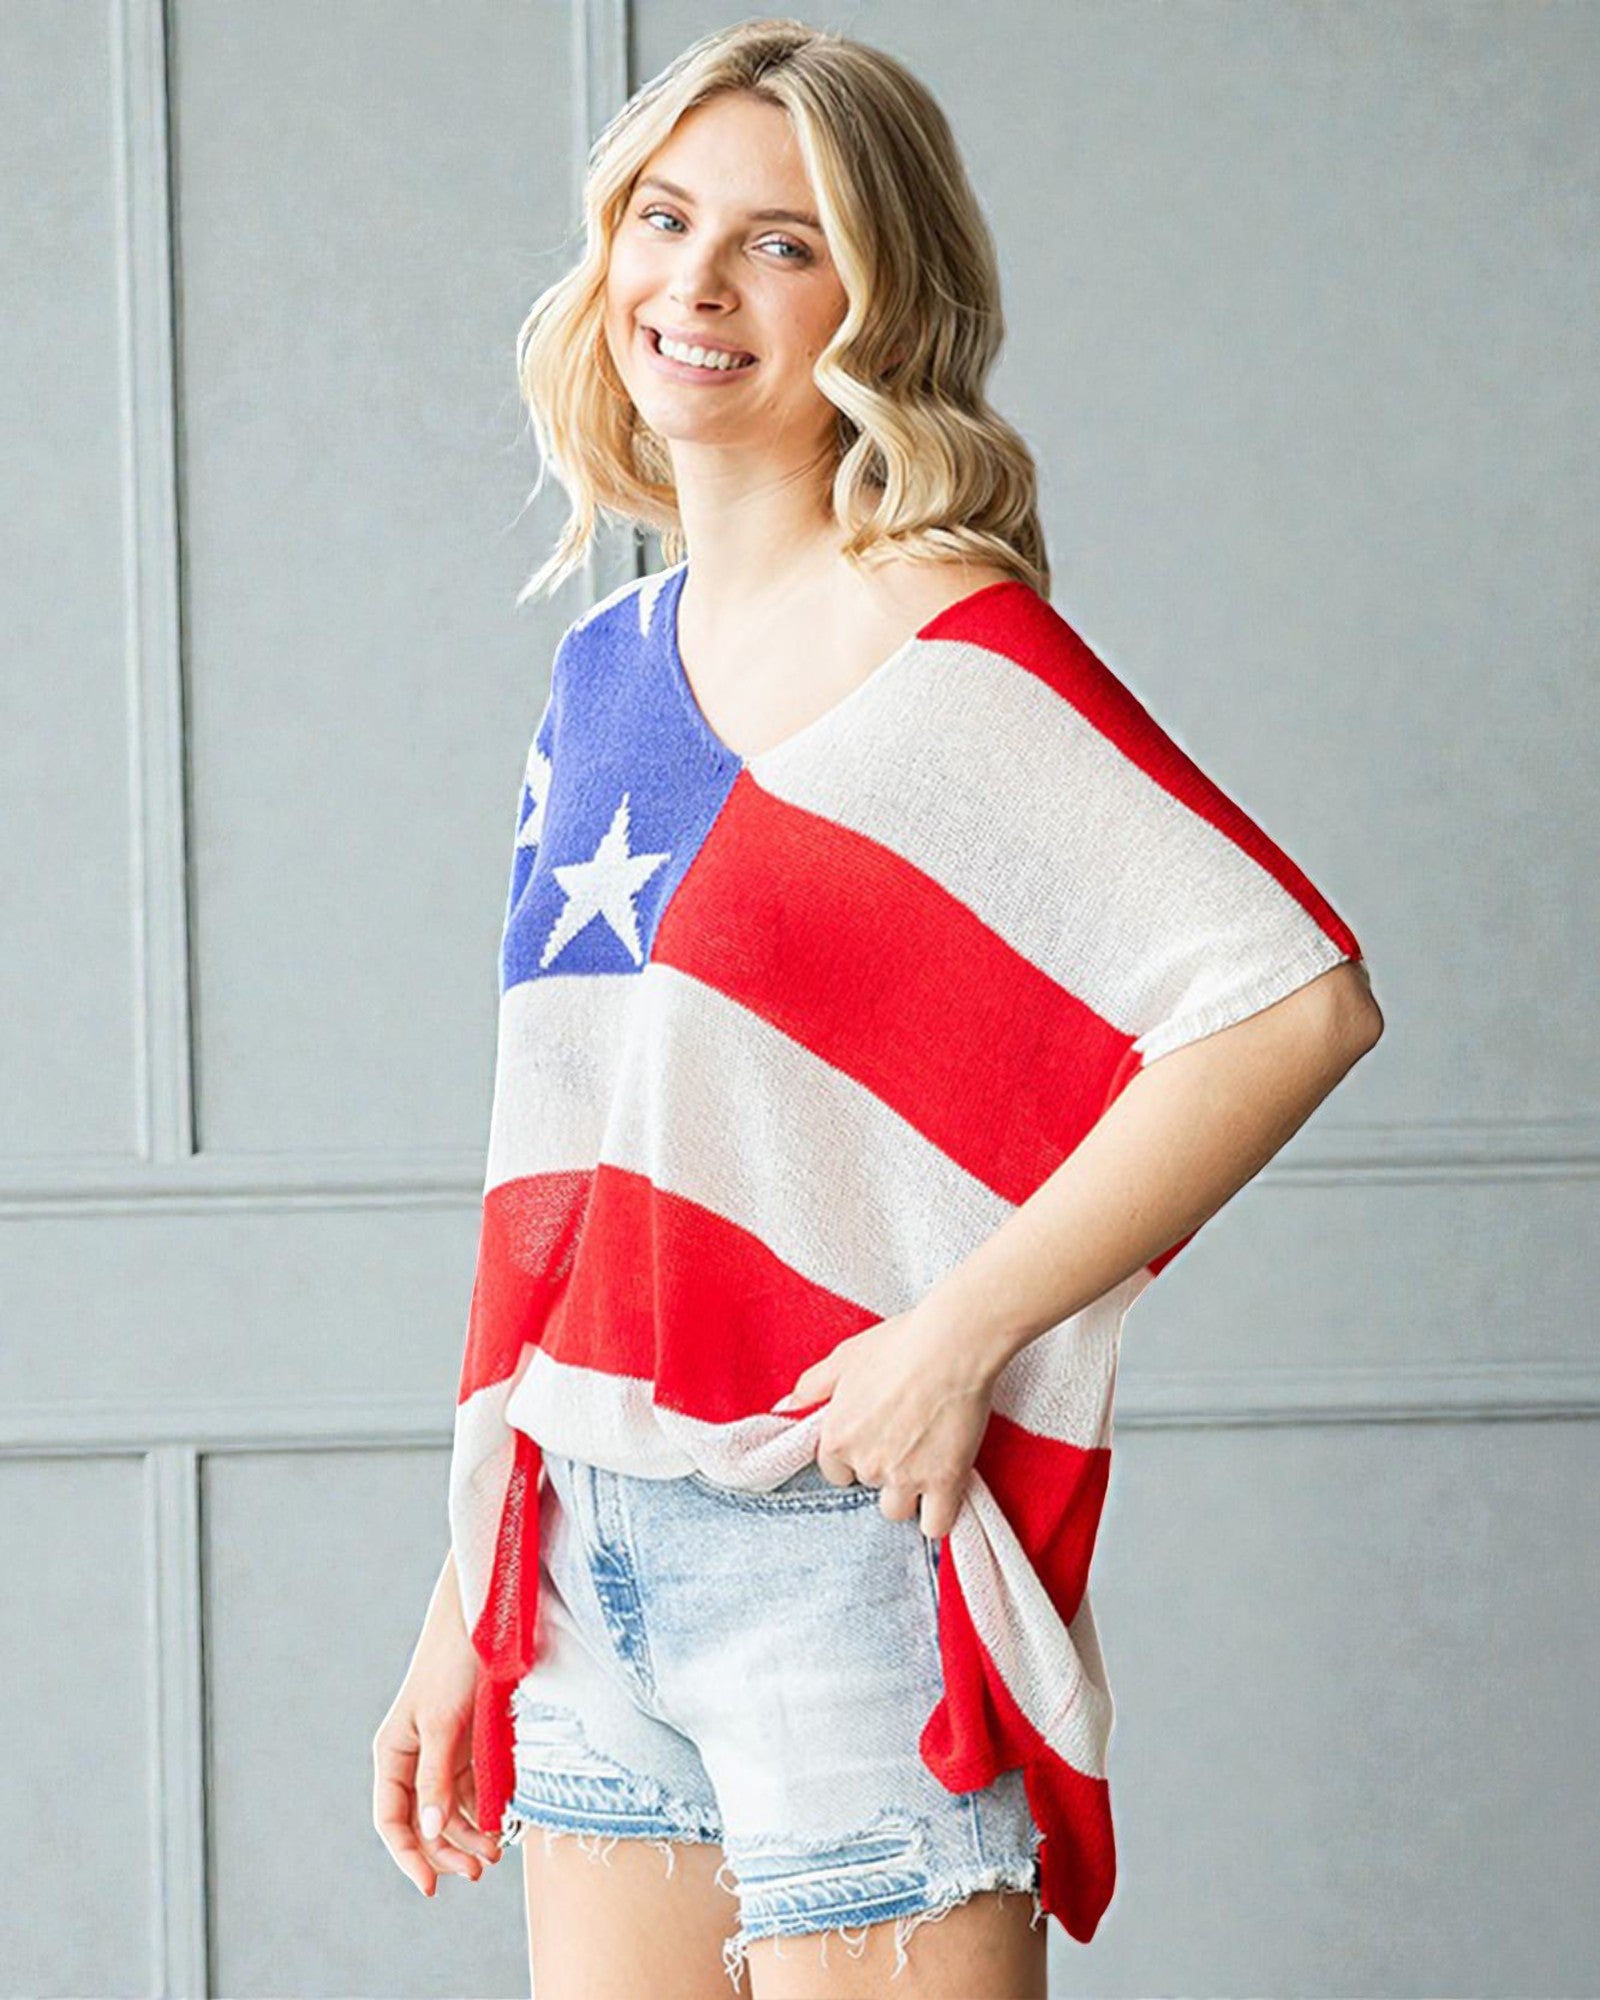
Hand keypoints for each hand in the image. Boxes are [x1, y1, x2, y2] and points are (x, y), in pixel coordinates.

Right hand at [372, 1554, 502, 1896]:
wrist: (486, 1615)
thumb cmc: (453, 1663)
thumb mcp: (444, 1723)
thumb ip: (436, 1778)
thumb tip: (429, 1833)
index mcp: (394, 1752)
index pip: (392, 1819)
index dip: (409, 1856)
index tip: (432, 1887)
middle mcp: (415, 1756)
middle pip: (423, 1821)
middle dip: (447, 1850)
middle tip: (479, 1871)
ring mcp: (443, 1750)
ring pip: (450, 1808)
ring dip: (469, 1834)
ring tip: (496, 1852)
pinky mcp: (470, 1741)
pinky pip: (473, 1787)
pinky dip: (484, 1808)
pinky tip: (501, 1821)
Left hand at [770, 1307, 996, 1539]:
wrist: (952, 1346)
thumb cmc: (899, 1344)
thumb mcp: (844, 1357)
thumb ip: (811, 1386)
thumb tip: (785, 1408)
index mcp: (837, 1436)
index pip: (834, 1471)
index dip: (853, 1456)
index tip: (872, 1440)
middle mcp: (865, 1463)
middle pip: (866, 1486)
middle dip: (881, 1470)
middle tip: (902, 1441)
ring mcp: (905, 1476)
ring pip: (896, 1509)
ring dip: (907, 1494)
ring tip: (923, 1465)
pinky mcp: (943, 1482)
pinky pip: (935, 1524)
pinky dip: (938, 1516)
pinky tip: (942, 1497)